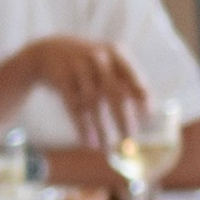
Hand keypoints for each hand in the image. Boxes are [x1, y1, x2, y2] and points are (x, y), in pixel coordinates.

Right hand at [26, 35, 151, 148]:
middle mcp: (98, 58)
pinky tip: (89, 142)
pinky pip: (74, 107)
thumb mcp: (109, 63)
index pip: (133, 76)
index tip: (148, 115)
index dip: (141, 95)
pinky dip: (82, 127)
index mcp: (116, 53)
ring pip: (93, 103)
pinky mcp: (62, 79)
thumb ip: (128, 81)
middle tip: (130, 138)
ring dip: (101, 128)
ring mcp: (78, 68)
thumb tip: (150, 112)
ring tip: (107, 148)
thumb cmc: (89, 64)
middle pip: (114, 92)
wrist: (49, 51)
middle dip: (123, 117)